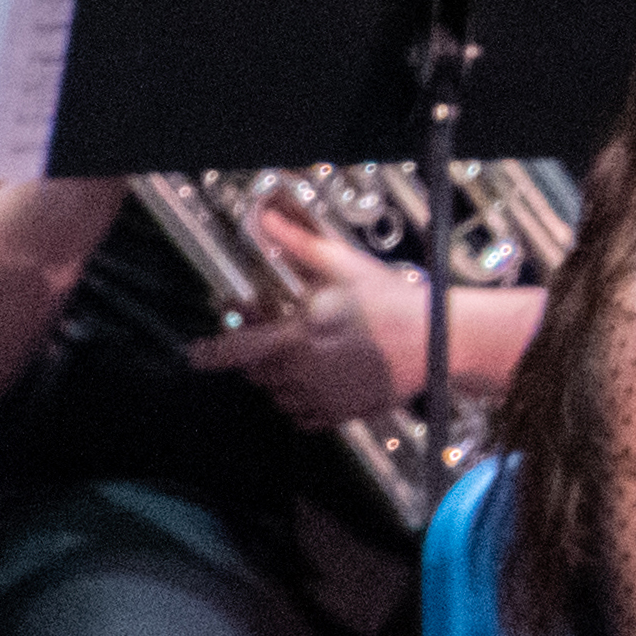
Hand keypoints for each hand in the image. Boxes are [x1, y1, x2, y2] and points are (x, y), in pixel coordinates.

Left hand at [189, 201, 422, 433]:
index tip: (195, 354)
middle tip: (275, 335)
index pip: (233, 352)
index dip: (208, 354)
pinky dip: (301, 403)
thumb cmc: (394, 302)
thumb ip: (297, 245)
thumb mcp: (344, 266)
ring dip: (278, 378)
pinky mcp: (342, 414)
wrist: (440, 341)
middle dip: (256, 355)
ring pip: (277, 395)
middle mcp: (301, 374)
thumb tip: (265, 218)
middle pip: (255, 373)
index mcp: (294, 338)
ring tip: (301, 358)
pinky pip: (303, 417)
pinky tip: (318, 383)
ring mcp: (321, 398)